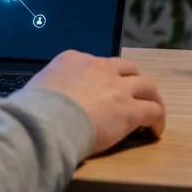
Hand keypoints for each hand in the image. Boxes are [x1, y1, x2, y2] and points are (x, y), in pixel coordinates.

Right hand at [27, 50, 165, 155]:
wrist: (45, 123)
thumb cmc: (33, 110)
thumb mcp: (37, 87)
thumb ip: (48, 88)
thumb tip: (42, 100)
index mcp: (73, 59)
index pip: (96, 63)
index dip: (104, 77)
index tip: (103, 90)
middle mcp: (99, 67)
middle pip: (127, 69)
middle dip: (133, 81)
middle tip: (135, 96)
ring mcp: (117, 87)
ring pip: (147, 86)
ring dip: (151, 98)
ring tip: (153, 111)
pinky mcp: (130, 110)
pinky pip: (153, 111)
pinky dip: (157, 120)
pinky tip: (154, 131)